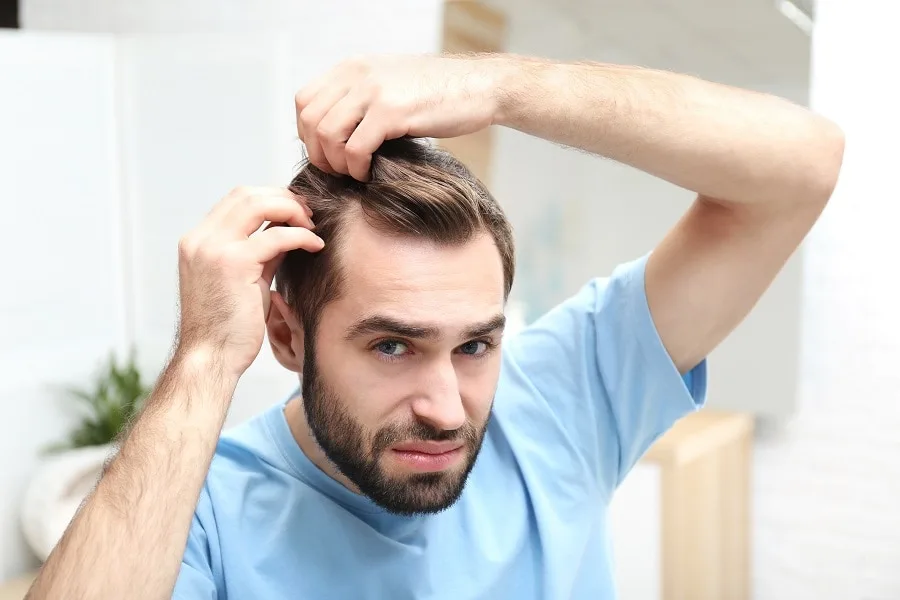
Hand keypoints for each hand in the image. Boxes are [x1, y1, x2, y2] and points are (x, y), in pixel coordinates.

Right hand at [175, 187, 323, 376]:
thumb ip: (259, 253)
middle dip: (283, 198)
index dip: (270, 197)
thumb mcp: (244, 280)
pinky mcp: (233, 263)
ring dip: (292, 210)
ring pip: (258, 204)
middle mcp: (200, 239)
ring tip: (312, 226)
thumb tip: (286, 230)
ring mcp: (213, 248)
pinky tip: (316, 245)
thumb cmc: (229, 327)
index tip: (296, 211)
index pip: (235, 199)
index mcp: (197, 241)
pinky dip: (301, 236)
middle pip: (246, 193)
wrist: (211, 359)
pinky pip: (276, 236)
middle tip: (309, 214)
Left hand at [295, 54, 502, 180]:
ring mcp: (373, 91)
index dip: (307, 133)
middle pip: (310, 119)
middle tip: (337, 171)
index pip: (304, 100)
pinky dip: (357, 168)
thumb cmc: (441, 93)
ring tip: (355, 173)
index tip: (327, 152)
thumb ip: (361, 99)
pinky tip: (370, 173)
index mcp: (353, 67)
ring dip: (336, 163)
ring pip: (327, 135)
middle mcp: (358, 74)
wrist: (483, 86)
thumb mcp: (391, 84)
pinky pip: (355, 148)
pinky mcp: (392, 112)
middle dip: (318, 153)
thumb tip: (334, 133)